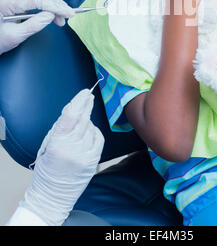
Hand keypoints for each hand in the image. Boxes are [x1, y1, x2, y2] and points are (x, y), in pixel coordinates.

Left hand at [0, 0, 74, 54]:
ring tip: (59, 19)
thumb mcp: (13, 36)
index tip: (69, 14)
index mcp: (6, 0)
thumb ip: (34, 25)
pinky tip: (49, 13)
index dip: (56, 6)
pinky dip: (43, 3)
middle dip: (56, 4)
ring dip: (51, 3)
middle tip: (67, 17)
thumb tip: (51, 16)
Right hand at [19, 89, 104, 225]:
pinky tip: (90, 130)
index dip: (78, 101)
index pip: (70, 116)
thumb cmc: (47, 168)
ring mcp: (84, 156)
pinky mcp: (93, 162)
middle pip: (82, 119)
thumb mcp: (47, 145)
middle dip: (86, 105)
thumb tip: (73, 108)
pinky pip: (98, 139)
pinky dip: (95, 132)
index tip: (84, 92)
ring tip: (81, 123)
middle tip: (89, 96)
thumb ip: (60, 128)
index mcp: (57, 143)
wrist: (53, 195)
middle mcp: (72, 149)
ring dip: (87, 122)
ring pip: (90, 128)